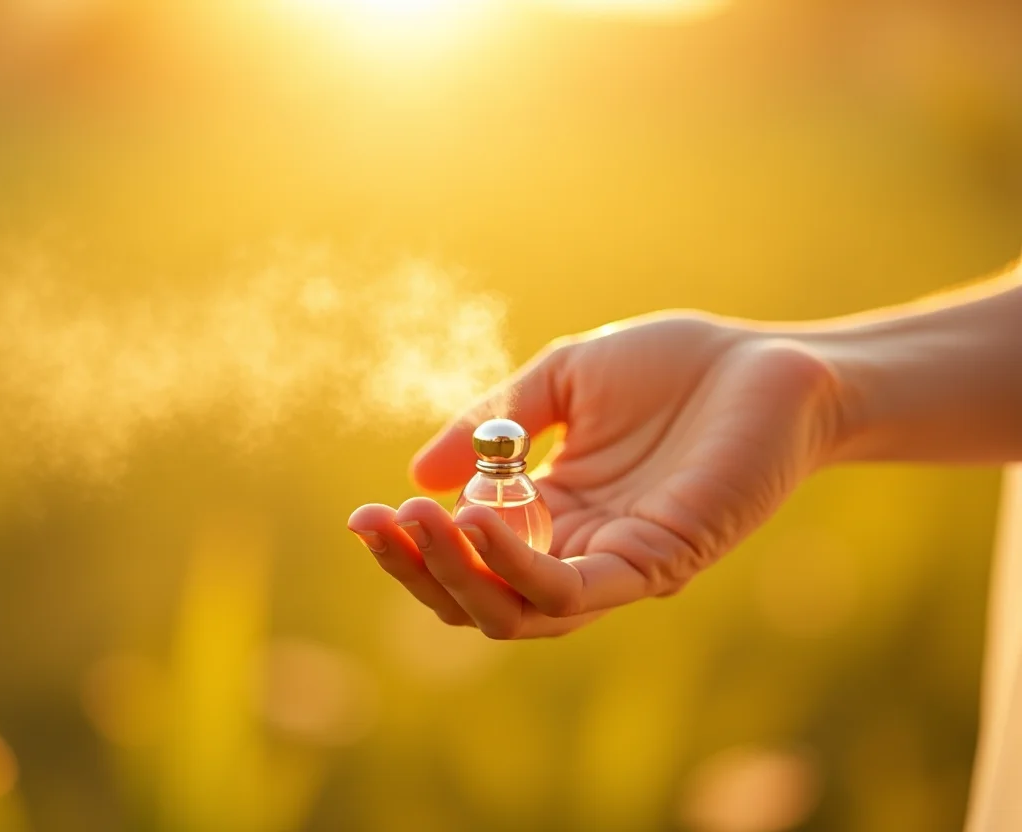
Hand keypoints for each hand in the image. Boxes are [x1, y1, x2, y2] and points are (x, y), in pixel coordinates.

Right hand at [348, 312, 845, 638]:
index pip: (467, 557)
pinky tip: (474, 519)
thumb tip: (414, 475)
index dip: (411, 544)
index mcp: (551, 514)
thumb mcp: (559, 380)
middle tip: (375, 524)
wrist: (770, 359)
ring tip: (415, 520)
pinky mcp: (656, 562)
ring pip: (517, 612)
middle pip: (480, 600)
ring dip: (455, 574)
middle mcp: (577, 552)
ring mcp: (615, 566)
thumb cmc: (674, 366)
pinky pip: (571, 591)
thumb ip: (491, 424)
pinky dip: (514, 565)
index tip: (363, 514)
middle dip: (418, 570)